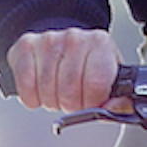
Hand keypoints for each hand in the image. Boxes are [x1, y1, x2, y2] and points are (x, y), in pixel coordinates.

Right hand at [7, 28, 121, 111]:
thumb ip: (120, 99)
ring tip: (59, 93)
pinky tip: (41, 91)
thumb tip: (113, 108)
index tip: (90, 103)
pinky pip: (26, 85)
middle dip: (71, 105)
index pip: (95, 84)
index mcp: (101, 43)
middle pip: (69, 90)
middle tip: (73, 100)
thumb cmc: (89, 63)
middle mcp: (76, 38)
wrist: (67, 43)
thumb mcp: (111, 77)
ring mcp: (50, 40)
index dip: (91, 103)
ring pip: (47, 90)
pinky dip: (32, 97)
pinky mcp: (27, 46)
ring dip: (52, 101)